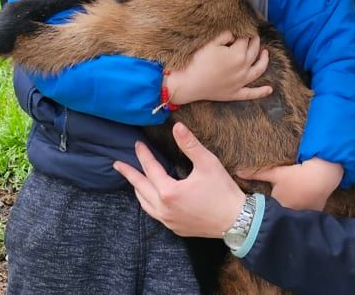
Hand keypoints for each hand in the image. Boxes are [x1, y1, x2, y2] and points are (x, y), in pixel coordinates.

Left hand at [114, 122, 246, 237]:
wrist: (237, 221)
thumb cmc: (222, 191)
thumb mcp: (207, 163)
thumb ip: (189, 144)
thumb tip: (177, 127)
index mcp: (169, 192)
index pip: (150, 169)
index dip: (143, 155)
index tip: (138, 144)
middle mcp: (164, 208)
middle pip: (140, 188)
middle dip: (129, 174)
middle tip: (117, 164)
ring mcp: (169, 221)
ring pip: (145, 204)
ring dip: (137, 190)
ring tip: (132, 180)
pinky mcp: (176, 228)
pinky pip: (155, 214)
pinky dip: (148, 203)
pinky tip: (151, 199)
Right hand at [167, 31, 270, 105]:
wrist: (187, 83)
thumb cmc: (197, 61)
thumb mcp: (211, 42)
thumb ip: (225, 36)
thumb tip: (233, 35)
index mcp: (238, 54)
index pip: (245, 39)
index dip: (243, 33)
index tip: (240, 29)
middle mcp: (243, 68)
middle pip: (253, 51)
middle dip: (254, 42)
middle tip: (253, 36)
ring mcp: (240, 82)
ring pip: (258, 70)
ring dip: (264, 61)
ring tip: (266, 53)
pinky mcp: (235, 93)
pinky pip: (251, 94)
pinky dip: (262, 92)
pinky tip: (270, 90)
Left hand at [241, 157, 342, 210]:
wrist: (322, 176)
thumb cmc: (296, 175)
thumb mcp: (275, 173)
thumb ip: (256, 174)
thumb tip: (237, 173)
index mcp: (278, 208)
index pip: (266, 214)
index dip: (263, 211)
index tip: (259, 208)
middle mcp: (290, 216)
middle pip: (279, 217)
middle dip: (275, 214)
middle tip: (274, 205)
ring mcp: (303, 217)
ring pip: (293, 217)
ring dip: (290, 213)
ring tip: (289, 204)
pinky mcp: (315, 214)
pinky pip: (305, 215)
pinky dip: (303, 211)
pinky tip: (303, 203)